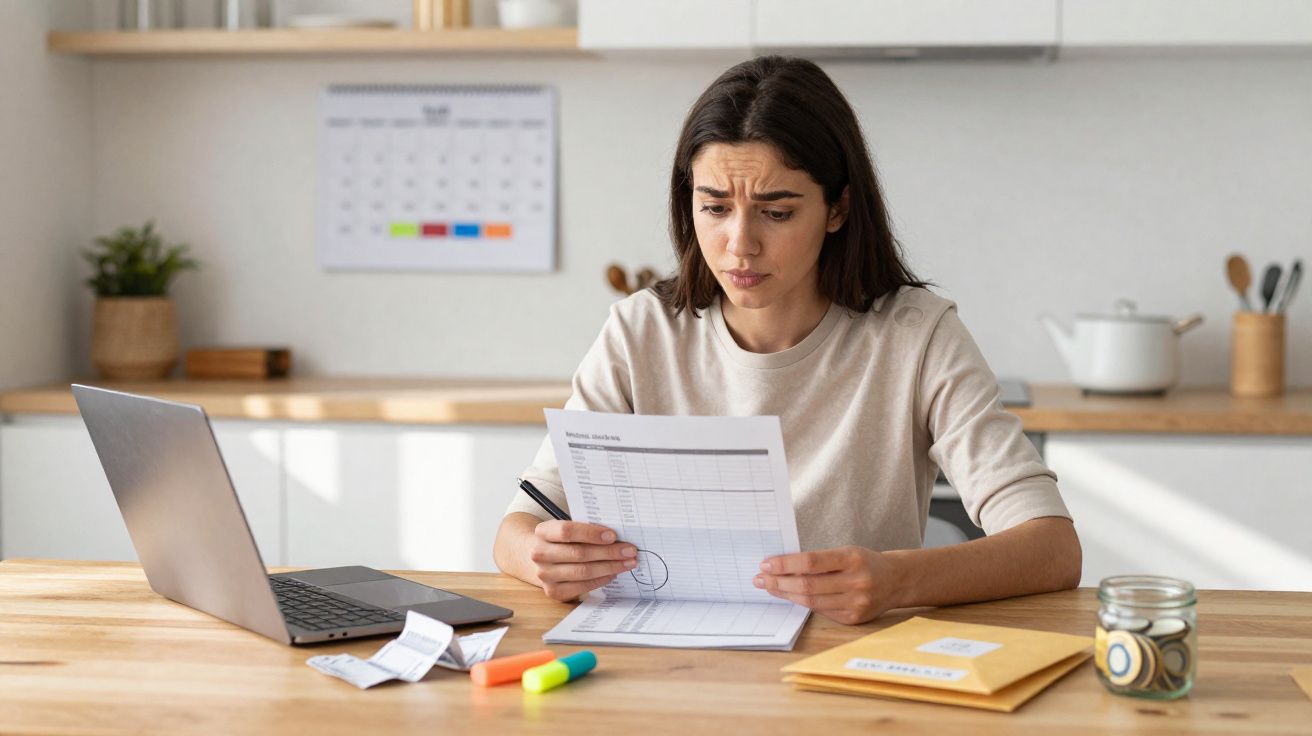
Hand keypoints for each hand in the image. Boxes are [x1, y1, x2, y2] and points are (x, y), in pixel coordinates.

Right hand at [529, 520, 637, 601]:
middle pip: (578, 553)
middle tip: (630, 550)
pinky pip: (582, 586)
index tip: (613, 535)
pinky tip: (613, 573)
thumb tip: (616, 536)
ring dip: (609, 567)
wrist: (540, 559)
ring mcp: (545, 575)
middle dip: (608, 552)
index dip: (591, 533)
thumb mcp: (567, 528)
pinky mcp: (553, 591)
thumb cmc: (561, 541)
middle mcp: (540, 554)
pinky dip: (601, 580)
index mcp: (543, 532)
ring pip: (582, 571)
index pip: (567, 531)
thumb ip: (585, 529)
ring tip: (627, 562)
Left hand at [753, 546, 900, 624]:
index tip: (766, 563)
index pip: (811, 562)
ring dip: (786, 594)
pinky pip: (821, 612)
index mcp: (853, 558)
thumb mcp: (846, 552)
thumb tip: (781, 567)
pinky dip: (803, 603)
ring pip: (812, 602)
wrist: (896, 580)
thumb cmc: (865, 562)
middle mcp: (857, 582)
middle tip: (760, 578)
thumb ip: (819, 560)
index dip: (785, 564)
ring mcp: (856, 603)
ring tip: (769, 587)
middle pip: (808, 585)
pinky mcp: (854, 619)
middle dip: (779, 582)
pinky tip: (790, 596)